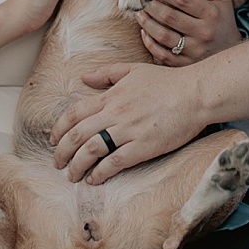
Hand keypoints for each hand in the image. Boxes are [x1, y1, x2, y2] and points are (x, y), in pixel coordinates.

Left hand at [49, 62, 205, 184]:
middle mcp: (115, 113)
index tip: (53, 140)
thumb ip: (106, 73)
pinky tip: (95, 179)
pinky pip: (114, 162)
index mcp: (111, 96)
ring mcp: (129, 130)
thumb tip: (83, 77)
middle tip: (58, 163)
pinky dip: (100, 173)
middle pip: (77, 135)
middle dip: (62, 152)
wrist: (195, 94)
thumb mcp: (134, 70)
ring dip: (77, 166)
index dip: (58, 129)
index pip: (74, 113)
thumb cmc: (167, 82)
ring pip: (91, 150)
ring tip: (73, 175)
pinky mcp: (144, 146)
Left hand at [136, 0, 239, 65]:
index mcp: (211, 15)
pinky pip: (163, 55)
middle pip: (169, 17)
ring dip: (147, 23)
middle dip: (151, 6)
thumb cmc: (223, 23)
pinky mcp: (186, 64)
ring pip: (163, 36)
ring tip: (139, 14)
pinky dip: (150, 44)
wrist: (232, 55)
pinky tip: (145, 33)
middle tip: (141, 0)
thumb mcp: (223, 1)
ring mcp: (194, 51)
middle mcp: (203, 33)